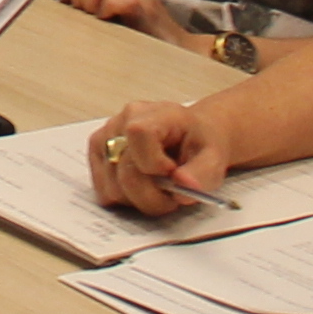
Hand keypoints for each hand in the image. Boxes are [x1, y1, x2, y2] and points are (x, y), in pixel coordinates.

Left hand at [57, 0, 194, 44]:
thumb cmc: (138, 32)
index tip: (65, 5)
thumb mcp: (109, 10)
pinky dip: (107, 11)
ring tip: (100, 19)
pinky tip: (110, 22)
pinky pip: (114, 0)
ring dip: (92, 4)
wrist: (174, 49)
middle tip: (89, 16)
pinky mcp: (143, 6)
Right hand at [88, 97, 230, 216]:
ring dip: (138, 199)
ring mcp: (105, 139)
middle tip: (171, 194)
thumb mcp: (214, 157)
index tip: (172, 173)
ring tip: (157, 189)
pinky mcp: (97, 156)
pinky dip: (124, 198)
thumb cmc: (198, 144)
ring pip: (111, 188)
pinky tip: (141, 188)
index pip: (138, 134)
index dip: (153, 163)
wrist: (189, 137)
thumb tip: (184, 185)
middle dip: (151, 195)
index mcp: (154, 114)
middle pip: (124, 172)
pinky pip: (102, 191)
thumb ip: (202, 172)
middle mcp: (122, 122)